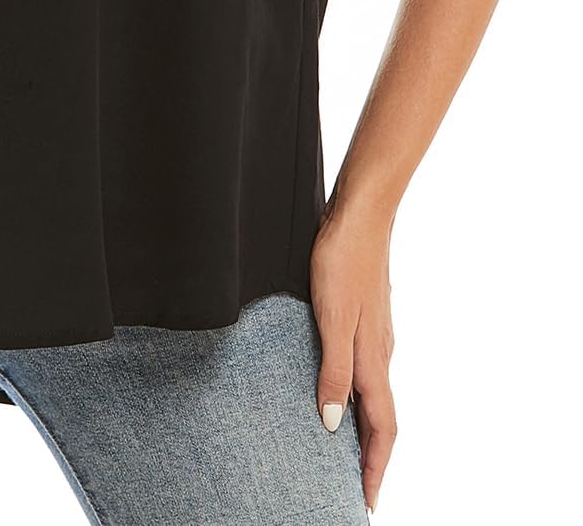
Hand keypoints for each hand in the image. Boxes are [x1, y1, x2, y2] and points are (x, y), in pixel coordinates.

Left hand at [309, 197, 395, 512]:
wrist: (361, 215)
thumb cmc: (342, 261)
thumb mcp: (331, 318)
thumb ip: (333, 370)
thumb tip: (330, 423)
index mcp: (373, 359)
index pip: (382, 427)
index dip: (374, 466)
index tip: (367, 500)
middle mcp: (380, 352)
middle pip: (382, 417)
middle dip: (372, 456)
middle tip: (357, 487)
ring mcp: (376, 334)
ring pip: (375, 393)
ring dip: (366, 427)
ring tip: (347, 450)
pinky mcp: (366, 316)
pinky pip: (366, 370)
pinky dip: (359, 395)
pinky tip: (342, 390)